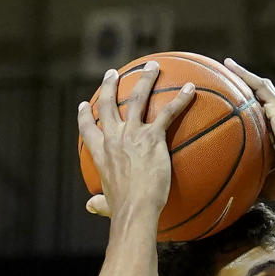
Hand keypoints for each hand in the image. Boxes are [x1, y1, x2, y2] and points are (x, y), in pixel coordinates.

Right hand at [77, 62, 195, 219]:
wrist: (135, 209)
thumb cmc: (122, 210)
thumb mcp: (106, 204)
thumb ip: (100, 202)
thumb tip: (92, 207)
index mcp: (100, 153)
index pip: (87, 129)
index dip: (85, 116)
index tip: (84, 105)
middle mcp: (113, 138)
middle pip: (108, 104)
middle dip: (109, 85)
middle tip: (112, 73)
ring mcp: (132, 134)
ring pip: (136, 98)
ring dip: (145, 79)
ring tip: (152, 65)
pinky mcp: (153, 137)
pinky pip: (168, 113)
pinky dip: (180, 99)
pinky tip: (190, 88)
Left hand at [224, 57, 274, 202]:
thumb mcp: (265, 182)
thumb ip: (250, 181)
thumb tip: (233, 195)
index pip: (261, 114)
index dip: (249, 106)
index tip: (235, 101)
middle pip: (261, 96)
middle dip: (246, 84)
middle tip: (227, 75)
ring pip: (260, 87)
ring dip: (243, 76)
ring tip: (226, 65)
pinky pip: (260, 87)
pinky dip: (245, 76)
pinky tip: (231, 67)